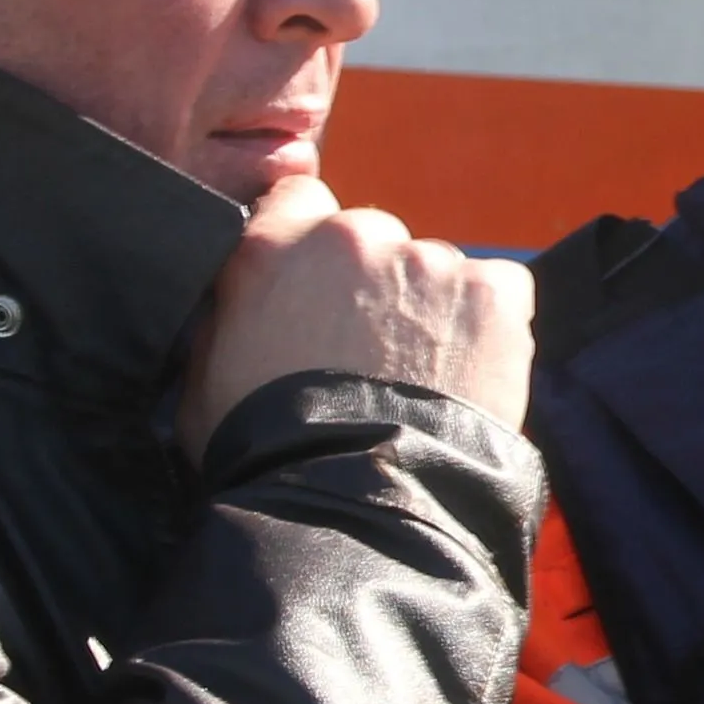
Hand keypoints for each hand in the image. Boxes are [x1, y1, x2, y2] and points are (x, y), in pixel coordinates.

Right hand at [183, 177, 536, 454]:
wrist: (349, 503)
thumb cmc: (265, 454)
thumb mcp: (203, 382)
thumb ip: (224, 320)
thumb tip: (235, 302)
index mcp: (275, 245)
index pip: (299, 200)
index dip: (308, 245)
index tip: (317, 289)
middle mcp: (353, 236)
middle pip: (372, 238)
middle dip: (372, 285)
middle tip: (369, 354)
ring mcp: (427, 262)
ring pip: (434, 270)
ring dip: (428, 310)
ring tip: (419, 382)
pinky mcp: (491, 295)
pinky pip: (500, 292)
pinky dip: (489, 326)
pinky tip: (466, 378)